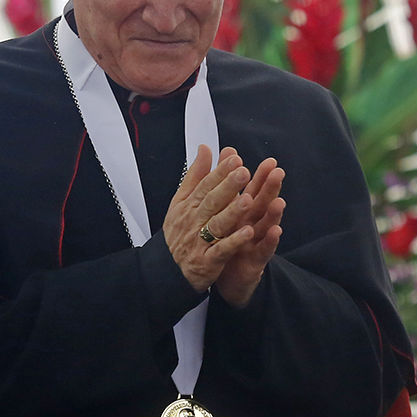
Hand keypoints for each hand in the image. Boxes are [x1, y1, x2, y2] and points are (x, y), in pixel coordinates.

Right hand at [165, 145, 256, 292]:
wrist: (168, 268)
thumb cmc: (179, 231)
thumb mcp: (182, 201)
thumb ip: (196, 175)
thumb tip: (204, 148)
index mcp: (189, 205)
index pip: (206, 185)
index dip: (220, 172)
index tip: (235, 159)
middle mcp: (194, 221)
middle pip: (212, 201)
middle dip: (228, 186)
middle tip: (243, 172)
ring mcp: (200, 241)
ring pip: (217, 224)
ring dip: (232, 212)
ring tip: (248, 199)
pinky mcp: (207, 260)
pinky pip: (222, 250)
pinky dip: (234, 241)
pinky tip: (248, 232)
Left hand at [214, 157, 285, 308]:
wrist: (228, 280)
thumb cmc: (228, 243)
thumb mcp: (226, 215)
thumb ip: (228, 189)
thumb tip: (227, 158)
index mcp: (243, 213)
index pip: (253, 191)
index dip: (260, 177)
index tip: (269, 162)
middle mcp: (253, 225)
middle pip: (262, 204)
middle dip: (270, 189)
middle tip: (278, 173)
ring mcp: (256, 242)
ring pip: (265, 226)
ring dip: (273, 214)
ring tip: (279, 201)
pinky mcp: (256, 261)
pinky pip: (263, 250)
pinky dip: (270, 241)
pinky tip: (275, 231)